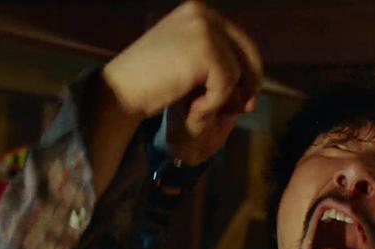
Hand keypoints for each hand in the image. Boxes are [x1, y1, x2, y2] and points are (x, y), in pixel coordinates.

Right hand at [102, 1, 261, 136]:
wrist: (121, 91)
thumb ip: (217, 65)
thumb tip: (253, 91)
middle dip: (248, 85)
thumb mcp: (186, 62)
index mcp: (198, 11)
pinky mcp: (204, 51)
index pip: (241, 41)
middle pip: (248, 53)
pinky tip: (194, 110)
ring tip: (200, 110)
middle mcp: (203, 14)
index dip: (248, 72)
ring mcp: (203, 30)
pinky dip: (214, 104)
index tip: (243, 97)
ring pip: (239, 72)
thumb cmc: (150, 83)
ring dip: (225, 99)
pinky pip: (227, 85)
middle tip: (240, 109)